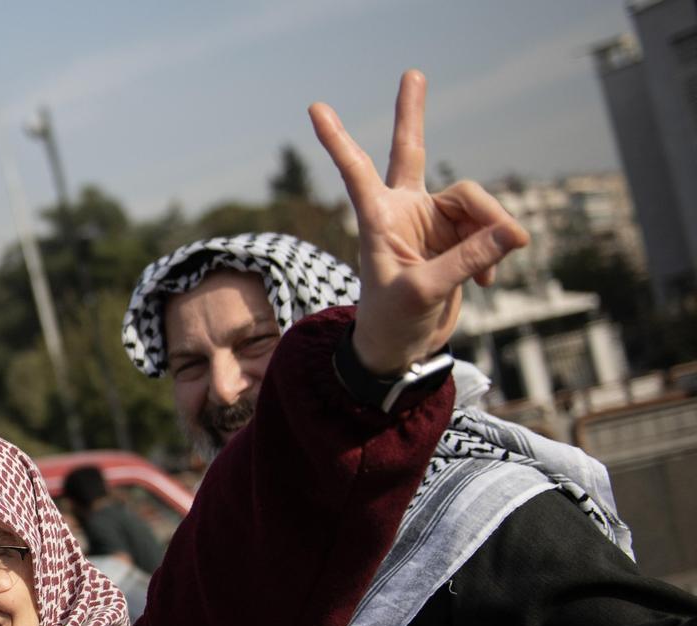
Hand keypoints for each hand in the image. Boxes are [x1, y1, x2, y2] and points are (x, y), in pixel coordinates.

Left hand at [309, 70, 529, 373]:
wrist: (402, 350)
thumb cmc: (393, 324)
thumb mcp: (424, 294)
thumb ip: (467, 261)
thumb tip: (512, 232)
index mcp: (378, 219)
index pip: (357, 172)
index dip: (338, 140)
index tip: (315, 108)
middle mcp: (404, 211)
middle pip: (413, 151)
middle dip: (412, 113)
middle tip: (412, 72)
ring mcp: (432, 220)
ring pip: (476, 202)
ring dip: (493, 229)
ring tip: (493, 271)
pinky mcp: (458, 236)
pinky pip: (491, 228)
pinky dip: (496, 251)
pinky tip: (488, 283)